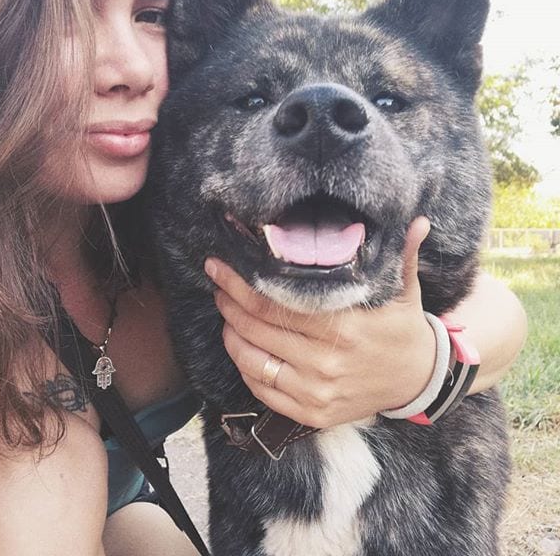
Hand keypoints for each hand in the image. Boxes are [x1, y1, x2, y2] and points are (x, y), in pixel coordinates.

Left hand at [204, 217, 436, 427]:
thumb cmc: (402, 329)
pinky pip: (263, 391)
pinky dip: (245, 367)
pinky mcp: (312, 414)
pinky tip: (240, 345)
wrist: (417, 381)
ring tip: (225, 311)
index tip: (220, 267)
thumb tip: (417, 220)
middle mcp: (327, 363)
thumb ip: (403, 256)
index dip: (242, 284)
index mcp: (346, 328)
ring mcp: (317, 392)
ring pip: (254, 361)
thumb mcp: (405, 292)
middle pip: (259, 328)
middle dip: (230, 303)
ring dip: (231, 334)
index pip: (278, 303)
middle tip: (217, 283)